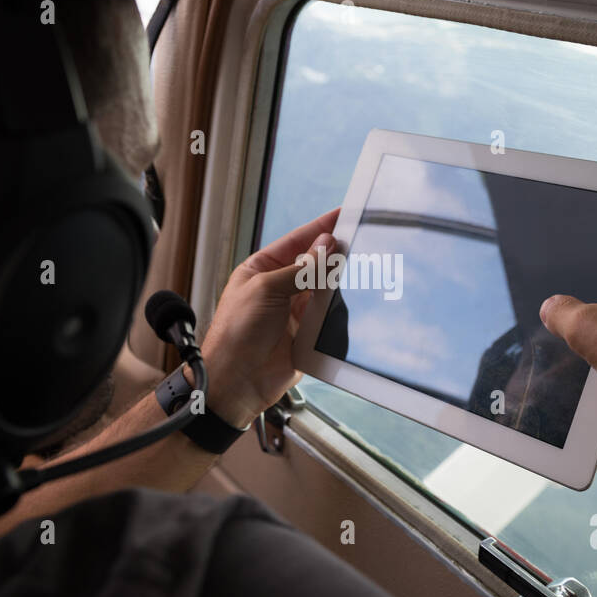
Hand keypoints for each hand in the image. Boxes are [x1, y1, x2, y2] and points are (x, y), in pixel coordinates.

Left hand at [196, 209, 339, 427]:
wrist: (237, 381)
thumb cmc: (236, 334)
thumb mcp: (266, 289)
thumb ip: (300, 269)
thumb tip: (326, 244)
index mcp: (262, 269)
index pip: (296, 241)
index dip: (320, 227)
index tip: (343, 214)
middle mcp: (279, 287)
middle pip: (314, 263)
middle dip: (334, 253)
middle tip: (360, 240)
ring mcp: (294, 310)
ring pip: (325, 288)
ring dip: (339, 280)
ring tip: (360, 267)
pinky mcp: (308, 333)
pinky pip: (330, 315)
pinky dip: (340, 307)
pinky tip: (352, 298)